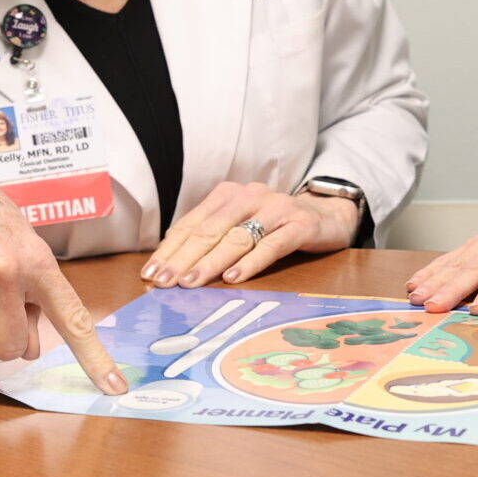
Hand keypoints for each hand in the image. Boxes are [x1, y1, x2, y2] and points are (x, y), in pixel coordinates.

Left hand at [140, 182, 362, 287]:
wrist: (326, 215)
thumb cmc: (274, 225)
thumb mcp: (241, 224)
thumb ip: (212, 237)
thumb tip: (171, 263)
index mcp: (228, 194)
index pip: (192, 223)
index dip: (170, 249)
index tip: (151, 273)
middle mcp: (250, 196)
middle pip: (210, 230)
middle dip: (184, 258)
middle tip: (165, 282)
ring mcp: (276, 209)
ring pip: (237, 237)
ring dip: (211, 262)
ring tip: (192, 282)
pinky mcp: (300, 224)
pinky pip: (272, 245)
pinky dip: (251, 262)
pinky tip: (234, 278)